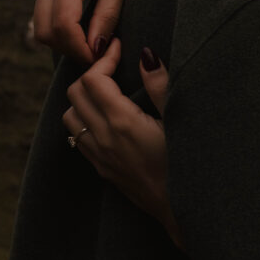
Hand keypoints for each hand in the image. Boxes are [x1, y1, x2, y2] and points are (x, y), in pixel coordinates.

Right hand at [35, 0, 138, 65]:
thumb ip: (107, 16)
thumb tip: (96, 49)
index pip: (63, 26)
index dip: (81, 49)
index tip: (103, 57)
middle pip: (46, 32)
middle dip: (71, 50)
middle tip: (101, 55)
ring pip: (41, 28)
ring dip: (65, 42)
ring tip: (95, 43)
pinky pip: (44, 16)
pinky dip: (61, 31)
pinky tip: (86, 31)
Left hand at [63, 39, 181, 245]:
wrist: (183, 210)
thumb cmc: (188, 164)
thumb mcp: (180, 121)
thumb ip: (160, 86)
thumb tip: (146, 55)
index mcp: (122, 123)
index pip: (94, 79)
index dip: (105, 59)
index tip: (119, 49)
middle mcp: (104, 138)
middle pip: (76, 93)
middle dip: (92, 74)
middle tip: (114, 67)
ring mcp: (100, 156)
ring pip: (71, 116)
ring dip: (83, 98)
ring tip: (108, 91)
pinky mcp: (102, 169)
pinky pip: (79, 137)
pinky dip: (85, 119)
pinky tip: (107, 118)